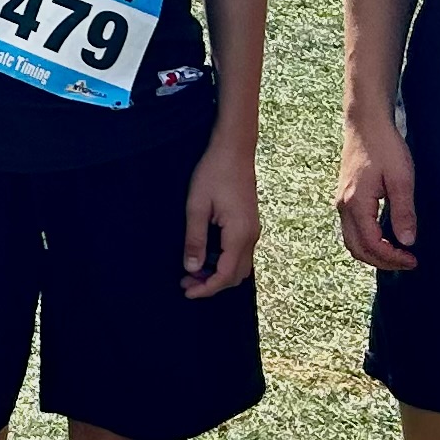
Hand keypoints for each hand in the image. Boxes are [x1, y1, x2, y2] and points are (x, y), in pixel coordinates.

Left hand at [182, 135, 258, 295]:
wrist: (234, 149)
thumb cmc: (214, 173)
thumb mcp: (197, 206)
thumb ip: (195, 239)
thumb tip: (192, 268)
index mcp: (239, 233)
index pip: (226, 275)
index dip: (206, 288)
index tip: (186, 291)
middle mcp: (251, 236)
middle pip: (236, 276)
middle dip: (212, 284)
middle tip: (186, 281)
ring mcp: (252, 230)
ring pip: (240, 266)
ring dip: (218, 273)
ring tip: (192, 270)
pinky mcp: (249, 224)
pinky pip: (240, 253)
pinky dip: (224, 262)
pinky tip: (206, 255)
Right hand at [338, 115, 417, 269]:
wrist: (366, 124)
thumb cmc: (385, 146)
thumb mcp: (401, 178)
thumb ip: (403, 211)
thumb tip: (408, 240)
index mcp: (356, 204)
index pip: (372, 244)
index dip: (392, 257)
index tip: (412, 259)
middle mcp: (344, 207)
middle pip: (357, 249)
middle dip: (381, 262)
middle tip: (406, 262)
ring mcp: (341, 202)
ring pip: (352, 241)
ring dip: (373, 253)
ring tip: (396, 254)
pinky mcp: (345, 197)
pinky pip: (351, 229)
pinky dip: (366, 241)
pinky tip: (384, 238)